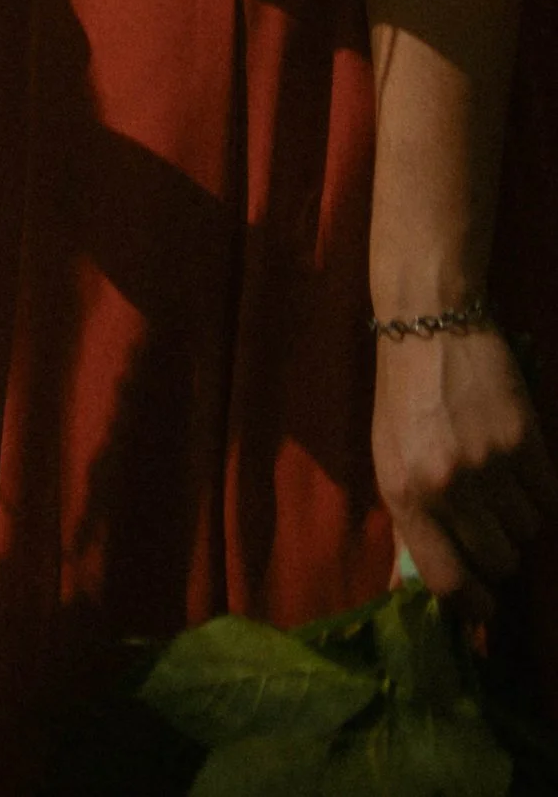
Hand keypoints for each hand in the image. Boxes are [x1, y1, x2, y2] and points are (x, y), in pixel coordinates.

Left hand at [373, 325, 554, 601]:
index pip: (447, 582)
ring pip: (528, 531)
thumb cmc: (402, 398)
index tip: (486, 608)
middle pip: (499, 561)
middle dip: (499, 551)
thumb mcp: (388, 462)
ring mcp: (488, 465)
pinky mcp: (524, 441)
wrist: (428, 324)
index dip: (473, 604)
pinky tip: (519, 462)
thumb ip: (407, 526)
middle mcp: (446, 487)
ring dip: (520, 516)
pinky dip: (540, 490)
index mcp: (405, 494)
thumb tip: (407, 589)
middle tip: (490, 522)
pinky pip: (549, 497)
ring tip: (498, 480)